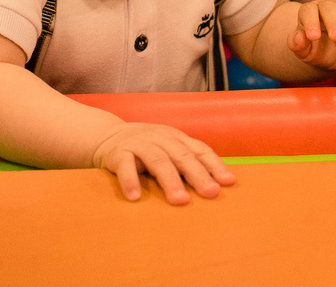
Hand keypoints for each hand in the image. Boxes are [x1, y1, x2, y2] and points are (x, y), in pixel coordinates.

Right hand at [92, 122, 235, 204]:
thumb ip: (187, 162)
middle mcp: (160, 138)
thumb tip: (216, 185)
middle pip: (182, 156)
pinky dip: (130, 181)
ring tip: (180, 200)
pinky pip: (125, 166)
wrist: (107, 136)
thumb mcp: (168, 149)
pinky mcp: (118, 153)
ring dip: (170, 180)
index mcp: (176, 138)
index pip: (200, 150)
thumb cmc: (147, 147)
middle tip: (210, 192)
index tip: (228, 182)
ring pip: (158, 160)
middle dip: (198, 175)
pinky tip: (135, 197)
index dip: (214, 165)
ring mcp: (139, 144)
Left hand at [288, 0, 335, 70]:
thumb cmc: (318, 52)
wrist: (335, 57)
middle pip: (329, 5)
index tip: (313, 37)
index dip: (310, 22)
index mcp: (310, 13)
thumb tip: (299, 37)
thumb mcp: (306, 53)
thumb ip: (298, 46)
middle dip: (333, 20)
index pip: (308, 11)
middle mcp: (327, 7)